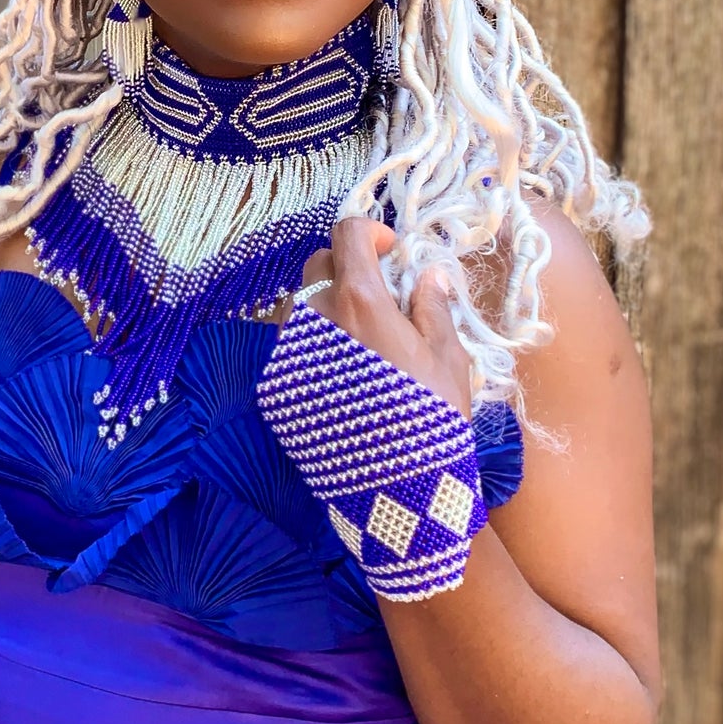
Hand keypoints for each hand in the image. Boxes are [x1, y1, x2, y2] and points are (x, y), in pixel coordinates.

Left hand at [295, 218, 473, 418]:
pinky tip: (342, 374)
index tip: (389, 251)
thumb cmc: (431, 417)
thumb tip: (428, 274)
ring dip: (328, 307)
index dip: (370, 232)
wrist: (395, 491)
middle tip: (378, 296)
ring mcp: (289, 352)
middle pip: (319, 265)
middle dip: (347, 268)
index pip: (348, 234)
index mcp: (358, 299)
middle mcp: (314, 317)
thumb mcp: (447, 357)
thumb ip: (433, 307)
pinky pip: (291, 348)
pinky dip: (313, 347)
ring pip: (301, 306)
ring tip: (359, 339)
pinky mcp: (275, 387)